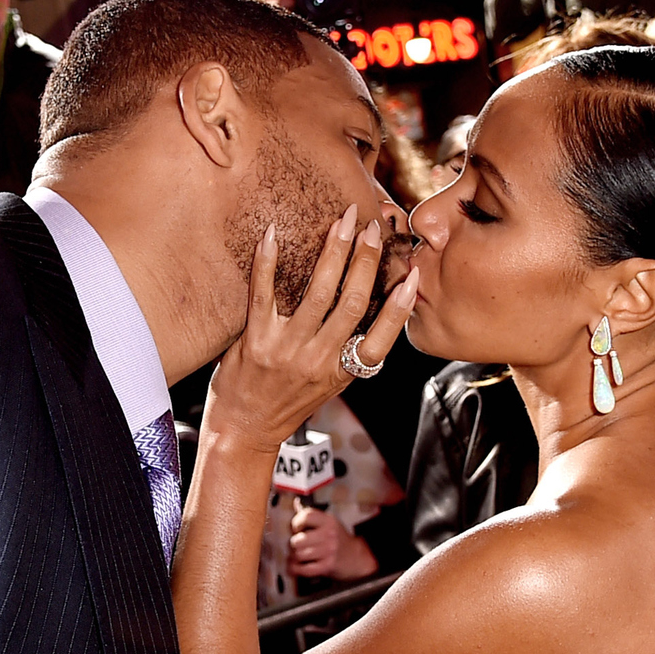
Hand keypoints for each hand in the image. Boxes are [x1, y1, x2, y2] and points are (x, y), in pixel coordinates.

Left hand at [203, 205, 418, 454]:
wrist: (243, 431)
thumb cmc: (285, 405)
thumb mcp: (328, 386)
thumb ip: (347, 353)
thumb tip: (373, 313)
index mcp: (342, 372)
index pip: (380, 339)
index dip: (400, 307)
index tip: (411, 273)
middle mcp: (318, 360)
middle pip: (353, 303)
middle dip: (366, 261)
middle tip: (373, 227)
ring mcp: (287, 349)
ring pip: (318, 293)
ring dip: (334, 252)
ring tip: (343, 222)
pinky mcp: (255, 340)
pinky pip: (264, 293)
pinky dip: (268, 262)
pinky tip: (272, 234)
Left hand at [288, 504, 379, 580]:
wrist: (357, 557)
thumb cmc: (338, 540)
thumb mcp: (329, 524)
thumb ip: (312, 516)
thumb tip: (295, 503)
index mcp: (329, 521)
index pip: (306, 516)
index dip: (296, 523)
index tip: (296, 529)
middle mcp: (330, 534)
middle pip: (298, 540)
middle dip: (294, 544)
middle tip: (297, 545)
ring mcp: (329, 551)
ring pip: (299, 555)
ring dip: (294, 558)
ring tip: (297, 556)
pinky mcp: (328, 566)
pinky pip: (305, 569)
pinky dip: (296, 569)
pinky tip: (296, 567)